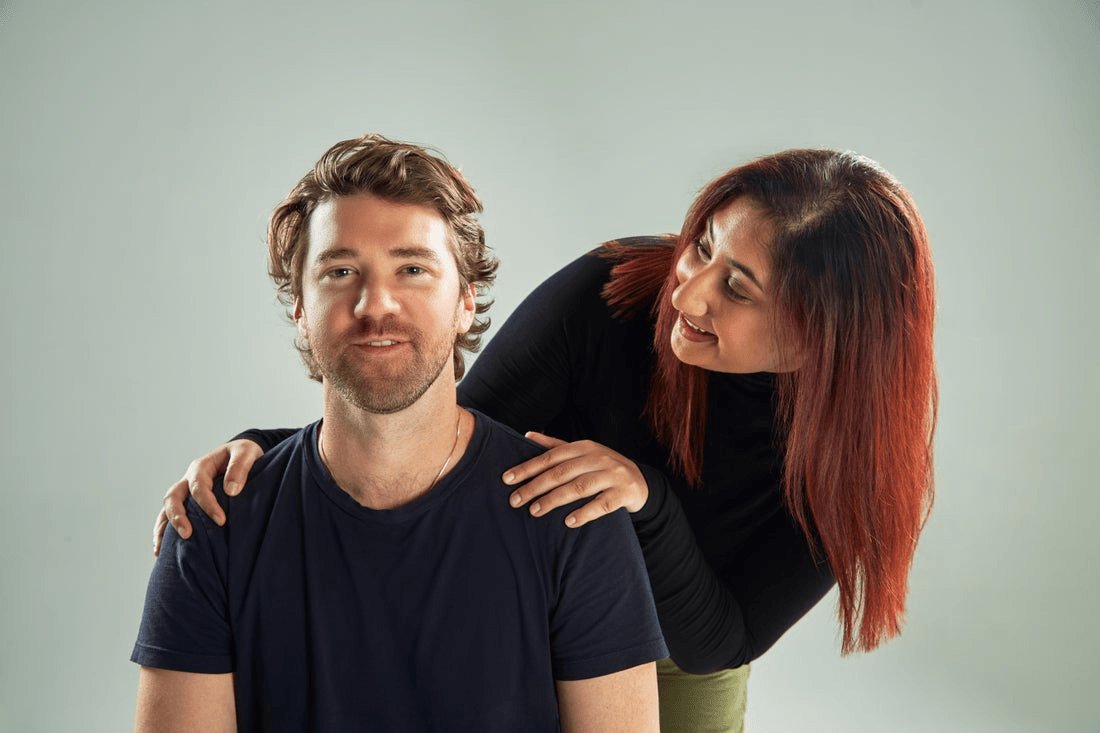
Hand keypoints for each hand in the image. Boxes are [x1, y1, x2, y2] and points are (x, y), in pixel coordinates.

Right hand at [152, 439, 264, 555]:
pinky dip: (164, 530)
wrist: (241, 453)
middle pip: (173, 497)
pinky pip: (169, 515)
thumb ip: (239, 468)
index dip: (208, 504)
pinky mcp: (187, 501)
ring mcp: (185, 491)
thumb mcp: (246, 453)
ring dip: (163, 527)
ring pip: (167, 508)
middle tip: (188, 535)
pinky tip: (161, 550)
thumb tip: (231, 491)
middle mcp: (188, 479)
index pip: (199, 487)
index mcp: (201, 467)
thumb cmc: (244, 453)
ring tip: (162, 550)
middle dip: (178, 517)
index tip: (221, 521)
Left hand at [503, 432, 648, 527]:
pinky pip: (602, 504)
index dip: (528, 467)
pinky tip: (569, 522)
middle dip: (535, 486)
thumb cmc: (603, 467)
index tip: (507, 479)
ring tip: (535, 511)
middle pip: (561, 472)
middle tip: (515, 500)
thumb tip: (527, 434)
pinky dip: (585, 513)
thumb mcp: (582, 452)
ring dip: (554, 499)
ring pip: (579, 487)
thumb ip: (555, 445)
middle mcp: (598, 458)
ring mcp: (612, 475)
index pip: (551, 457)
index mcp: (584, 447)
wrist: (640, 482)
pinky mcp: (623, 494)